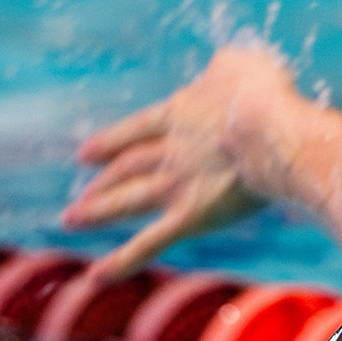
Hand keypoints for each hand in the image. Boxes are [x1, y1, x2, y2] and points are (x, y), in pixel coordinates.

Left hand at [63, 45, 303, 280]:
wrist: (270, 131)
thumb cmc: (263, 94)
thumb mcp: (242, 64)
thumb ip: (226, 67)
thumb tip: (223, 67)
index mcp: (179, 114)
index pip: (137, 130)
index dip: (110, 141)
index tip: (86, 153)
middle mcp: (169, 150)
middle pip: (127, 166)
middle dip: (101, 180)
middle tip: (80, 194)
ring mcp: (176, 185)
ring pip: (127, 200)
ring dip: (98, 210)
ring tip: (71, 221)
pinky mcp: (189, 216)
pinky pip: (149, 243)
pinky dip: (122, 261)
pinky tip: (97, 276)